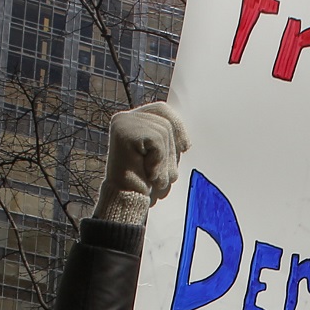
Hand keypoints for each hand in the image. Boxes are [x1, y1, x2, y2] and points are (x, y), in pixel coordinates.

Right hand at [95, 102, 189, 223]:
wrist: (126, 199)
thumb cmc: (144, 179)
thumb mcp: (161, 154)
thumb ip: (168, 137)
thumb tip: (185, 134)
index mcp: (133, 119)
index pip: (162, 110)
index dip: (178, 126)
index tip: (186, 147)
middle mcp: (125, 118)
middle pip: (165, 121)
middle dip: (172, 150)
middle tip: (167, 173)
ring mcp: (123, 123)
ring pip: (163, 131)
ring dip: (165, 160)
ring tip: (154, 176)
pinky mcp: (124, 132)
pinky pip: (156, 140)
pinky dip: (158, 160)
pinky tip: (147, 173)